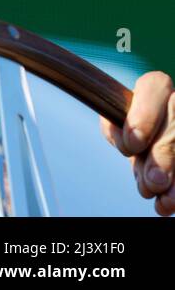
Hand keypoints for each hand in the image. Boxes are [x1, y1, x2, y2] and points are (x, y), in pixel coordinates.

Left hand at [98, 70, 174, 215]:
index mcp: (155, 87)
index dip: (144, 116)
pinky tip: (171, 203)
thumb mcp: (119, 125)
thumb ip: (118, 129)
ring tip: (164, 202)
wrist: (154, 138)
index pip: (154, 87)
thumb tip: (133, 147)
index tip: (132, 144)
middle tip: (153, 182)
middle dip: (164, 157)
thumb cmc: (132, 129)